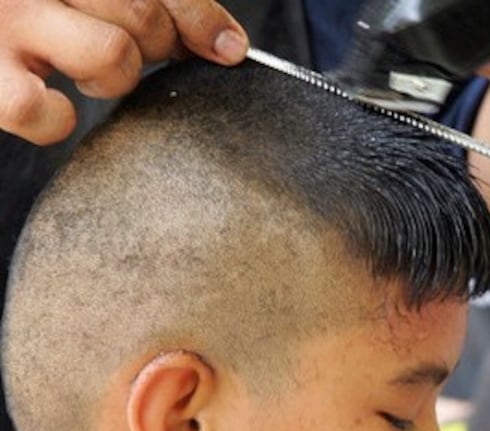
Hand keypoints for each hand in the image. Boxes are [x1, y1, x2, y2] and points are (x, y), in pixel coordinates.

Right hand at [0, 0, 246, 144]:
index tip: (227, 51)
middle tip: (127, 49)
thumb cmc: (22, 12)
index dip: (199, 19)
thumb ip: (147, 2)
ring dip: (111, 77)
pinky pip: (38, 111)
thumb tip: (226, 45)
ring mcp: (3, 21)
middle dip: (154, 44)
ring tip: (81, 71)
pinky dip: (54, 120)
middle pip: (142, 15)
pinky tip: (50, 104)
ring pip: (111, 56)